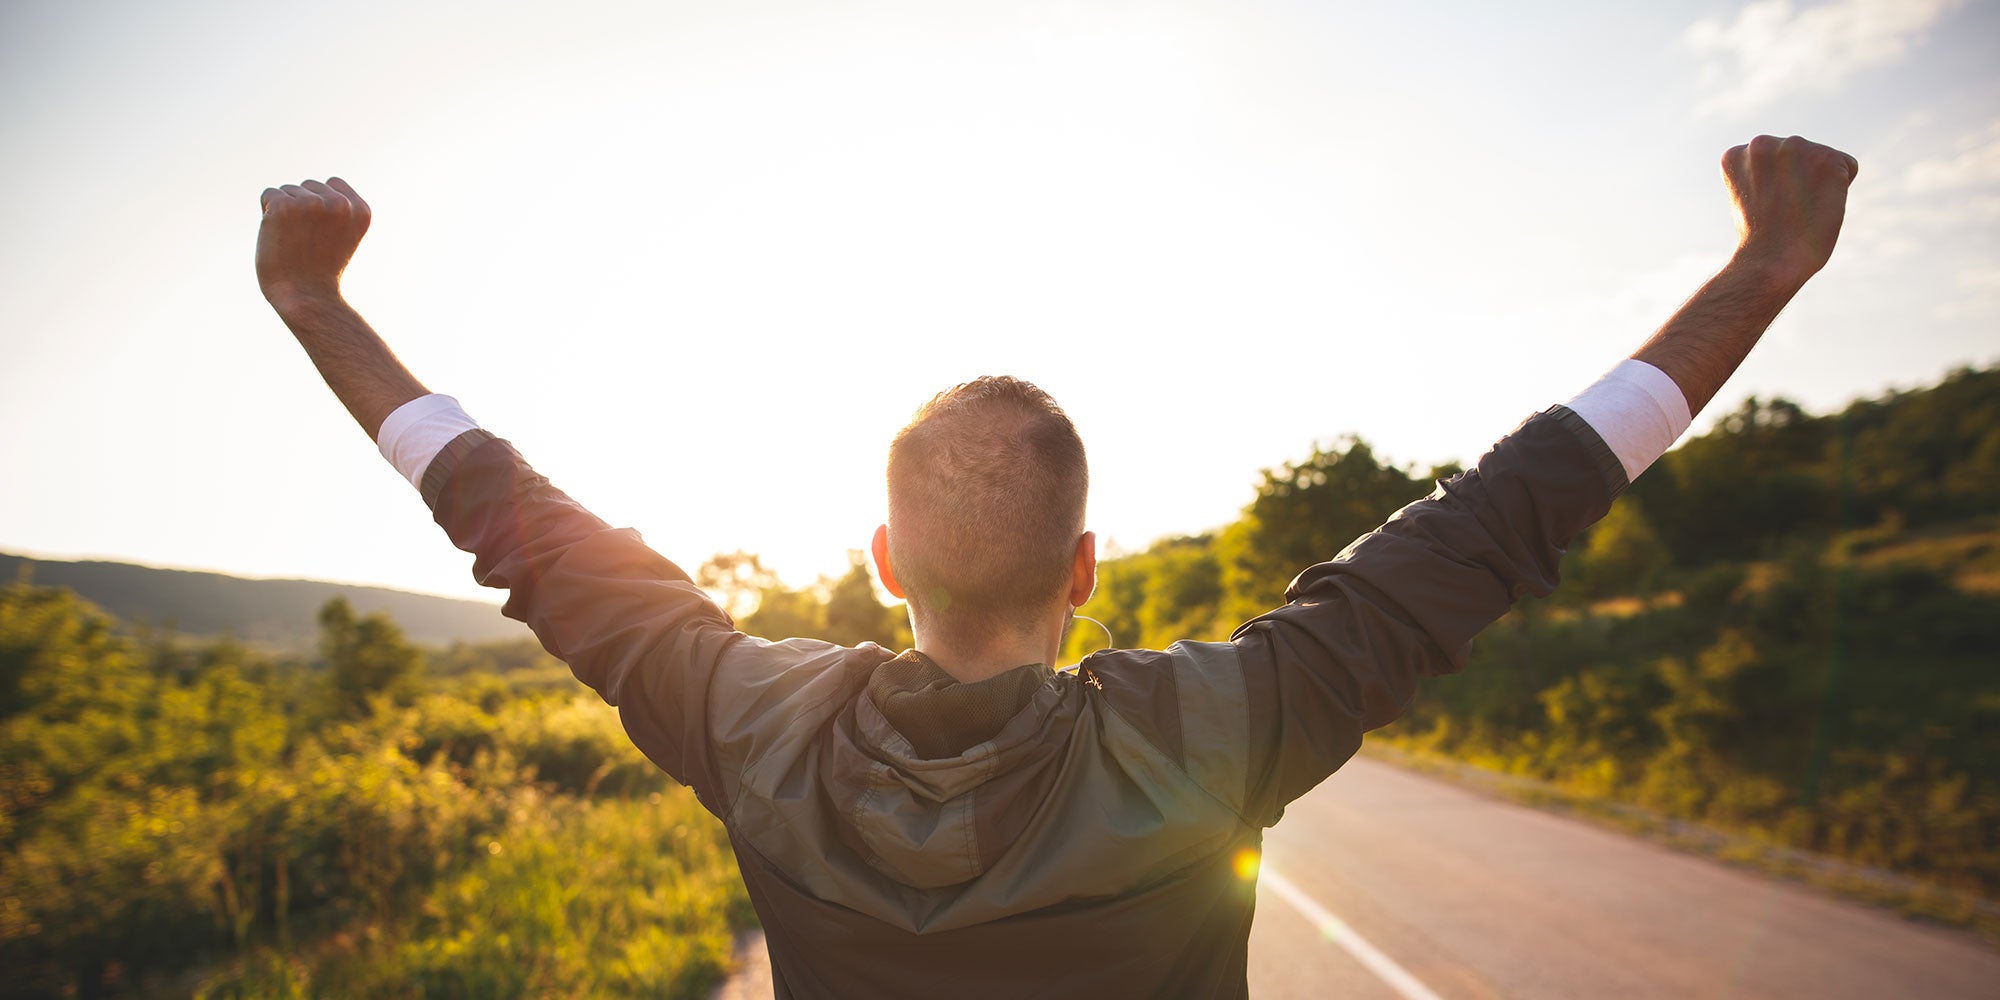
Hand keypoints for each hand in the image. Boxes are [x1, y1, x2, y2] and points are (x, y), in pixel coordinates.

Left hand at [257, 177, 370, 312]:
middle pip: (309, 186)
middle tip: (306, 241)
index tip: (322, 232)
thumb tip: (313, 192)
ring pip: (288, 190)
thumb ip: (336, 212)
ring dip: (284, 212)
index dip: (321, 206)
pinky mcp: (285, 206)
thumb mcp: (342, 237)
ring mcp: (312, 203)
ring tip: (293, 241)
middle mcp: (340, 204)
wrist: (306, 297)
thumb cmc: (321, 272)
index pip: (333, 184)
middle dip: (301, 208)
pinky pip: (269, 195)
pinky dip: (267, 214)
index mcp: (361, 211)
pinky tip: (278, 236)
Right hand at [1722, 135, 1856, 287]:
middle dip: (1798, 179)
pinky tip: (1818, 205)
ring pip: (1822, 159)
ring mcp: (1795, 147)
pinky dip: (1840, 190)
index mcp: (1738, 153)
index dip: (1774, 185)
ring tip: (1800, 208)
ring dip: (1819, 183)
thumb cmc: (1761, 240)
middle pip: (1798, 154)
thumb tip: (1798, 166)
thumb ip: (1764, 173)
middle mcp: (1762, 142)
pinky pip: (1848, 168)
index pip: (1772, 158)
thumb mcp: (1748, 196)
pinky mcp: (1827, 158)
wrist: (1772, 258)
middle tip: (1784, 210)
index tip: (1765, 206)